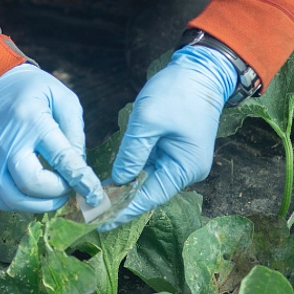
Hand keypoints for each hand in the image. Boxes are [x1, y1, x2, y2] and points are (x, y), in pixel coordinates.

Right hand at [0, 64, 103, 212]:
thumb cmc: (35, 92)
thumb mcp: (64, 99)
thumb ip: (74, 132)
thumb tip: (80, 169)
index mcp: (33, 121)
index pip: (60, 158)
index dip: (81, 179)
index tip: (95, 194)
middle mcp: (9, 142)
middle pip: (30, 183)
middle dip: (57, 193)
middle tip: (69, 187)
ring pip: (11, 197)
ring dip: (39, 205)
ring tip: (54, 195)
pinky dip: (17, 205)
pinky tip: (33, 197)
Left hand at [101, 45, 237, 229]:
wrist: (201, 70)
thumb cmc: (177, 92)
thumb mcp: (149, 121)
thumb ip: (132, 153)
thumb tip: (118, 181)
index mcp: (185, 167)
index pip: (150, 196)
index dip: (124, 210)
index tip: (101, 222)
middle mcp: (186, 169)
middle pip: (150, 192)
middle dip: (122, 202)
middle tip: (92, 213)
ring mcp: (181, 160)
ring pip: (148, 180)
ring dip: (125, 189)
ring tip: (97, 201)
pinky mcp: (174, 150)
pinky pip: (150, 167)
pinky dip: (132, 173)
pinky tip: (113, 181)